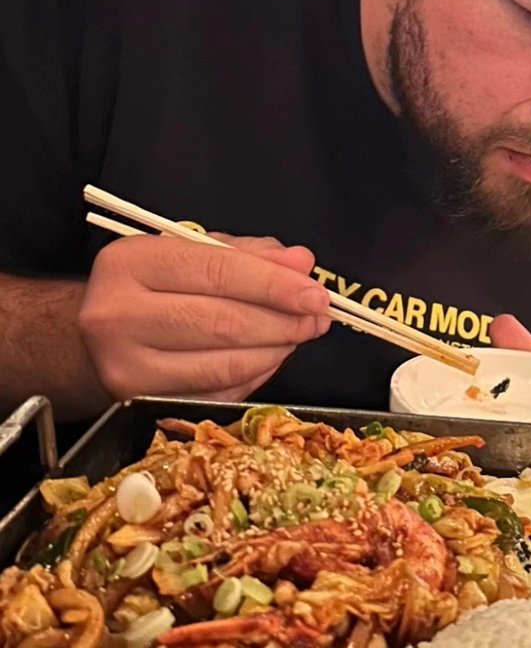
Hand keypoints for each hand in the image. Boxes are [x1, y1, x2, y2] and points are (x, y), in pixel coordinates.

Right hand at [79, 234, 329, 401]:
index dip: (275, 285)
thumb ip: (248, 254)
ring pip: (222, 363)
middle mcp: (117, 314)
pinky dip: (252, 375)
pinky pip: (214, 392)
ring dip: (274, 350)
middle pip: (223, 321)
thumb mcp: (191, 253)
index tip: (317, 293)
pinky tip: (268, 358)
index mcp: (131, 262)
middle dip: (283, 321)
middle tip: (319, 318)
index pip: (219, 272)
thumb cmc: (151, 286)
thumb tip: (302, 263)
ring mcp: (123, 365)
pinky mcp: (138, 402)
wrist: (87, 337)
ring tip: (297, 336)